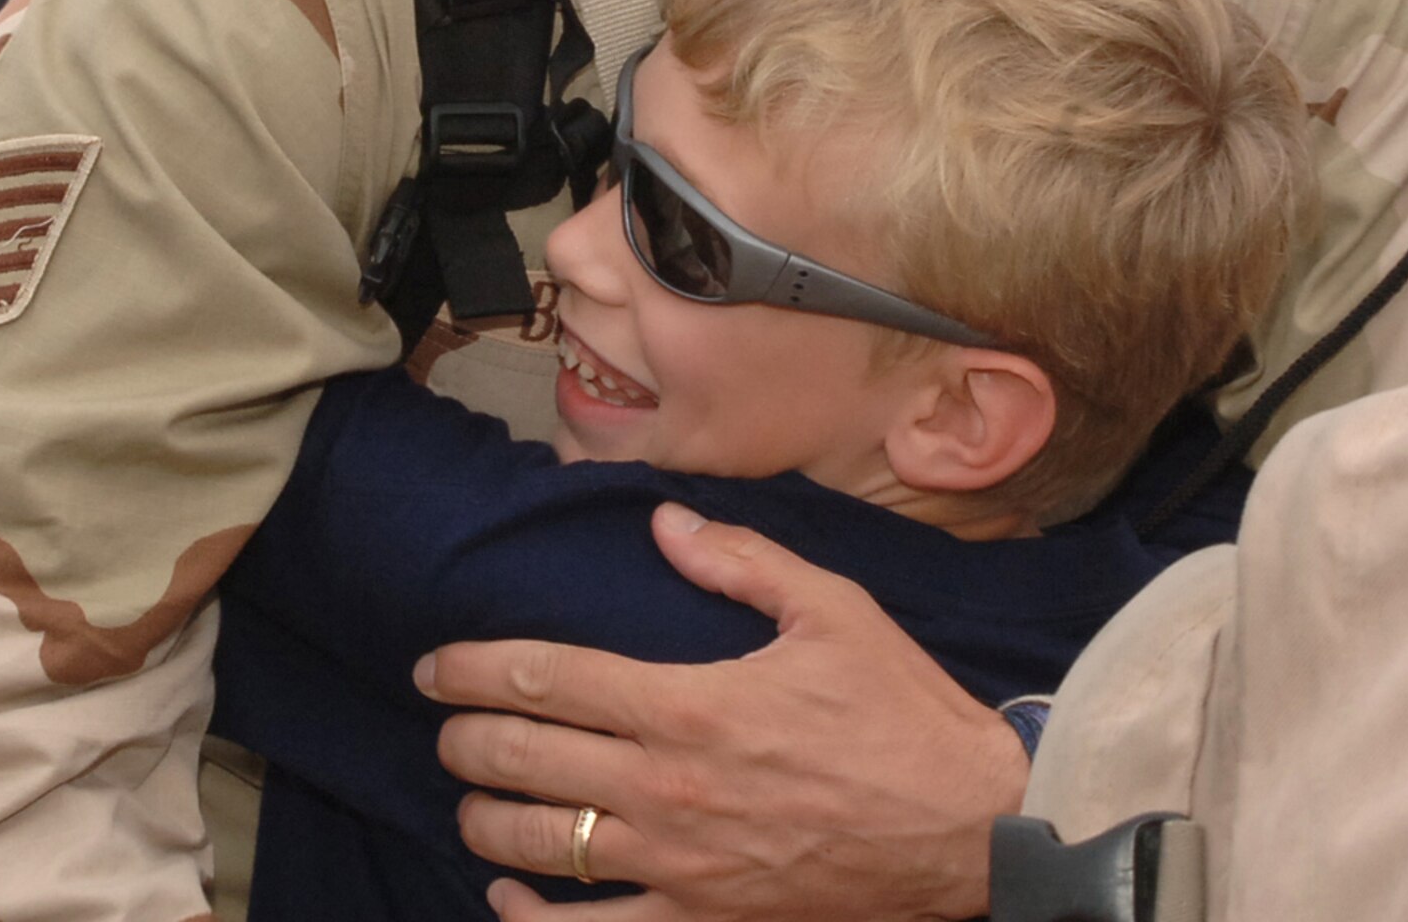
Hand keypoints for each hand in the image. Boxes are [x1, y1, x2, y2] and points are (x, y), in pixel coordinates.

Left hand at [417, 503, 1029, 919]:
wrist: (970, 832)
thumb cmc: (901, 713)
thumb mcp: (832, 609)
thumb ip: (739, 561)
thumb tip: (662, 524)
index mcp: (691, 705)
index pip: (552, 679)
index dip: (480, 669)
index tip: (438, 664)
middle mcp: (668, 791)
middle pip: (529, 761)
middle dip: (467, 736)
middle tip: (440, 718)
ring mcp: (680, 869)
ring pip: (544, 846)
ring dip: (487, 816)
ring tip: (467, 792)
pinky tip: (506, 895)